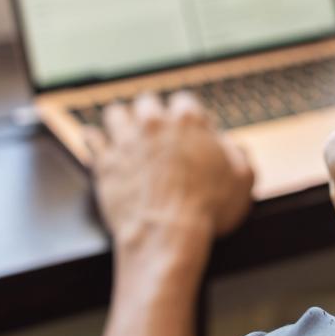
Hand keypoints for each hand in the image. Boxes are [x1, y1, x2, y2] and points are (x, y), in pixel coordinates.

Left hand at [87, 91, 254, 248]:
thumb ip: (239, 155)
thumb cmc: (208, 209)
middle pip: (148, 101)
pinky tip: (98, 140)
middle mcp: (154, 123)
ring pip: (117, 112)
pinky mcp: (104, 162)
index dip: (187, 116)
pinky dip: (95, 137)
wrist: (167, 235)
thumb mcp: (243, 181)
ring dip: (122, 119)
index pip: (184, 100)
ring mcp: (125, 140)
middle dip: (153, 113)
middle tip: (156, 130)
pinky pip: (92, 137)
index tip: (189, 130)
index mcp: (188, 120)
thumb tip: (231, 146)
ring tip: (126, 129)